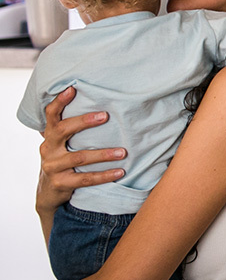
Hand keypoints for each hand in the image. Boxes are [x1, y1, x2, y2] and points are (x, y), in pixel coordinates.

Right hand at [38, 87, 125, 215]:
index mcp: (50, 135)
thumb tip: (104, 103)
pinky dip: (104, 175)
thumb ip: (74, 126)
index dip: (59, 101)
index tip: (72, 88)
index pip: (51, 114)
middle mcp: (48, 148)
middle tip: (106, 115)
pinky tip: (120, 172)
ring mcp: (52, 167)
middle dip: (84, 121)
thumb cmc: (64, 158)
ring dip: (103, 154)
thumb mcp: (63, 142)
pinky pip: (86, 178)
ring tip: (123, 152)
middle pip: (63, 130)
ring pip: (79, 157)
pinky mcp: (60, 183)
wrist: (49, 190)